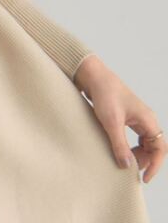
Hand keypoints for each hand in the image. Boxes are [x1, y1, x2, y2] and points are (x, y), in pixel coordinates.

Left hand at [74, 55, 165, 182]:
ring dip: (138, 154)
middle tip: (129, 170)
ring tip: (124, 162)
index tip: (144, 178)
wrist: (93, 76)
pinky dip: (130, 146)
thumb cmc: (105, 94)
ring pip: (144, 143)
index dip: (155, 165)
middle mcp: (145, 119)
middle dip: (144, 160)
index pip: (160, 148)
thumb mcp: (111, 122)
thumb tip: (127, 166)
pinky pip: (135, 137)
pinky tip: (119, 150)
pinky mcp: (126, 117)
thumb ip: (119, 144)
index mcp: (147, 119)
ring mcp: (136, 118)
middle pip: (153, 147)